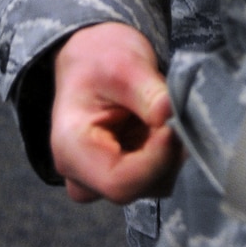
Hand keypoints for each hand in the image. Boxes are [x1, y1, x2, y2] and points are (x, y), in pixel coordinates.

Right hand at [50, 22, 183, 204]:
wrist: (91, 60)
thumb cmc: (98, 60)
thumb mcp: (123, 65)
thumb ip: (148, 93)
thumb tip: (173, 115)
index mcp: (71, 151)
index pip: (120, 182)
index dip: (156, 159)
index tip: (174, 125)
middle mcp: (82, 177)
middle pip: (139, 186)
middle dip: (167, 151)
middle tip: (173, 108)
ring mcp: (103, 182)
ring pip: (154, 183)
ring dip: (170, 149)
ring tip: (160, 110)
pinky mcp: (124, 177)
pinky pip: (159, 175)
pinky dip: (169, 150)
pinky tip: (159, 123)